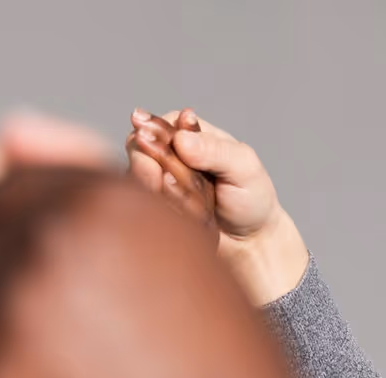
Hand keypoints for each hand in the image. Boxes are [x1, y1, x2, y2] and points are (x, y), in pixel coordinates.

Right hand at [126, 109, 309, 304]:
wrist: (247, 244)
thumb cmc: (251, 200)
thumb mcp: (244, 168)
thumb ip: (215, 151)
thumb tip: (180, 140)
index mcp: (191, 134)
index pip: (158, 125)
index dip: (152, 137)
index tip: (151, 146)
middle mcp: (169, 156)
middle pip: (136, 151)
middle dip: (147, 168)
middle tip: (165, 183)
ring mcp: (156, 183)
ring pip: (134, 180)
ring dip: (155, 193)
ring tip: (186, 204)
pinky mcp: (150, 209)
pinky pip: (138, 208)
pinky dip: (157, 212)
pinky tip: (178, 217)